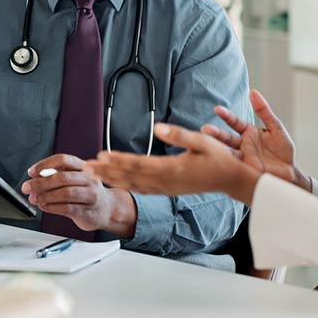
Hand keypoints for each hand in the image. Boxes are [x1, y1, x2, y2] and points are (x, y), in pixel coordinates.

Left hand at [22, 154, 136, 236]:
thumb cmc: (88, 192)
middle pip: (62, 177)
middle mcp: (89, 179)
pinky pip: (67, 208)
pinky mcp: (87, 211)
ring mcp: (90, 195)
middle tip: (27, 187)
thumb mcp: (76, 178)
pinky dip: (52, 207)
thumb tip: (34, 177)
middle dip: (41, 183)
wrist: (108, 209)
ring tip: (34, 198)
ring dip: (45, 196)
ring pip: (65, 193)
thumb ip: (57, 175)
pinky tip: (44, 206)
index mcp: (84, 167)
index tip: (32, 172)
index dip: (45, 164)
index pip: (63, 160)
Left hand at [84, 123, 261, 205]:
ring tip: (95, 174)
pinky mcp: (168, 190)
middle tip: (87, 167)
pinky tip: (117, 182)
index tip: (100, 155)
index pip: (138, 164)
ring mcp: (166, 188)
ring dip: (112, 179)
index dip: (117, 160)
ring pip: (133, 185)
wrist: (230, 180)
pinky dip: (126, 185)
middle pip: (130, 176)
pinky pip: (142, 189)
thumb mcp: (202, 140)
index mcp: (172, 168)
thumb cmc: (218, 158)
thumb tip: (158, 127)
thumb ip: (179, 134)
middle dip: (107, 171)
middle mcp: (165, 181)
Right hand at [203, 90, 309, 190]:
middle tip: (205, 129)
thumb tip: (253, 92)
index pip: (234, 122)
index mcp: (248, 132)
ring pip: (226, 151)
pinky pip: (233, 166)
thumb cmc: (283, 149)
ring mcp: (242, 157)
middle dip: (215, 133)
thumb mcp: (276, 127)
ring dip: (216, 149)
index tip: (217, 109)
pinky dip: (225, 163)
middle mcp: (242, 144)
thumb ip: (264, 111)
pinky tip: (217, 160)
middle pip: (225, 137)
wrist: (290, 171)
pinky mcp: (244, 170)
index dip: (226, 115)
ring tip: (206, 145)